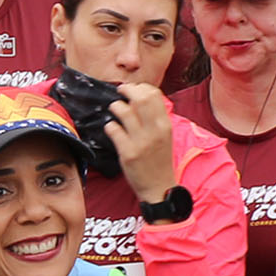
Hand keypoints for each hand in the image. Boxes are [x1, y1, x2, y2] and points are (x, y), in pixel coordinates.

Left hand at [107, 82, 176, 204]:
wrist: (159, 187)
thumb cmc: (159, 160)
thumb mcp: (164, 136)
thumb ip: (155, 117)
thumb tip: (139, 97)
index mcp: (165, 125)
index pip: (154, 94)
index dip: (141, 88)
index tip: (134, 90)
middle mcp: (155, 131)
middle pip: (140, 98)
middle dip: (127, 91)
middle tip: (120, 92)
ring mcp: (141, 142)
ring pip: (124, 112)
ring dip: (116, 107)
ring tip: (115, 110)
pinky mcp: (128, 153)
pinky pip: (114, 130)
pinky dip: (110, 126)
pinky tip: (111, 129)